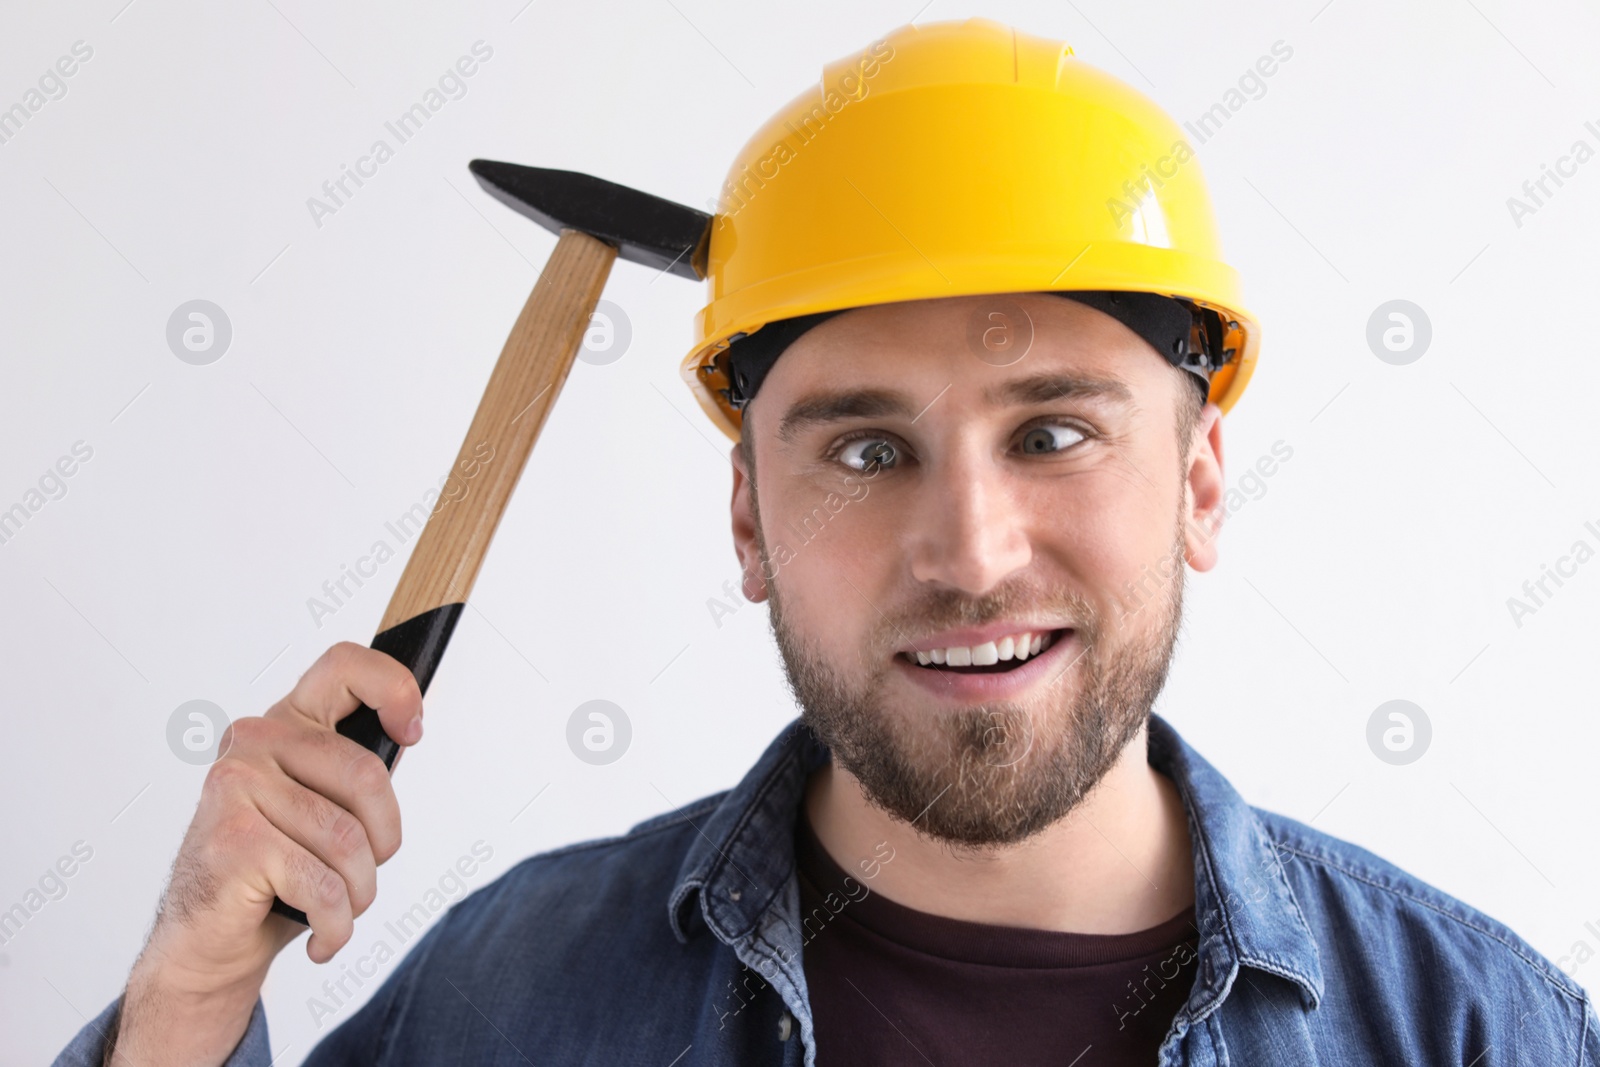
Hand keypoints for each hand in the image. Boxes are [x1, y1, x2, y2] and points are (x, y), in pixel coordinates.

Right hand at [110, 642, 423, 1065]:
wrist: (209, 943)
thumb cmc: (276, 875)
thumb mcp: (325, 810)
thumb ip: (355, 773)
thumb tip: (407, 730)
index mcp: (284, 726)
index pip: (343, 667)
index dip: (393, 689)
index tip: (410, 732)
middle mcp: (254, 743)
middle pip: (367, 775)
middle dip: (384, 840)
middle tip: (365, 872)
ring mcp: (236, 787)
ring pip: (348, 841)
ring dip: (358, 893)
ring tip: (337, 909)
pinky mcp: (234, 840)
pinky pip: (323, 885)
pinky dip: (336, 924)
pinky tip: (321, 937)